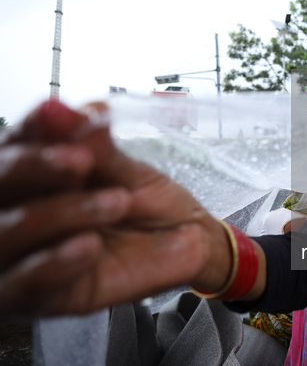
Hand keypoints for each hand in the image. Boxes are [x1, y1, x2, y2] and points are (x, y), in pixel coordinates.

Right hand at [0, 101, 230, 315]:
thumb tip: (74, 112)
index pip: (16, 144)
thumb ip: (98, 148)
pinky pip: (29, 282)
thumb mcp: (130, 171)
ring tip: (114, 202)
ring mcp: (26, 253)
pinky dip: (55, 263)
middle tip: (80, 159)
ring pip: (7, 233)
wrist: (188, 240)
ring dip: (57, 213)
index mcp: (39, 173)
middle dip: (34, 166)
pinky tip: (88, 245)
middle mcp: (21, 209)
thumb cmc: (152, 203)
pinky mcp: (43, 294)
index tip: (57, 114)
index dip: (31, 129)